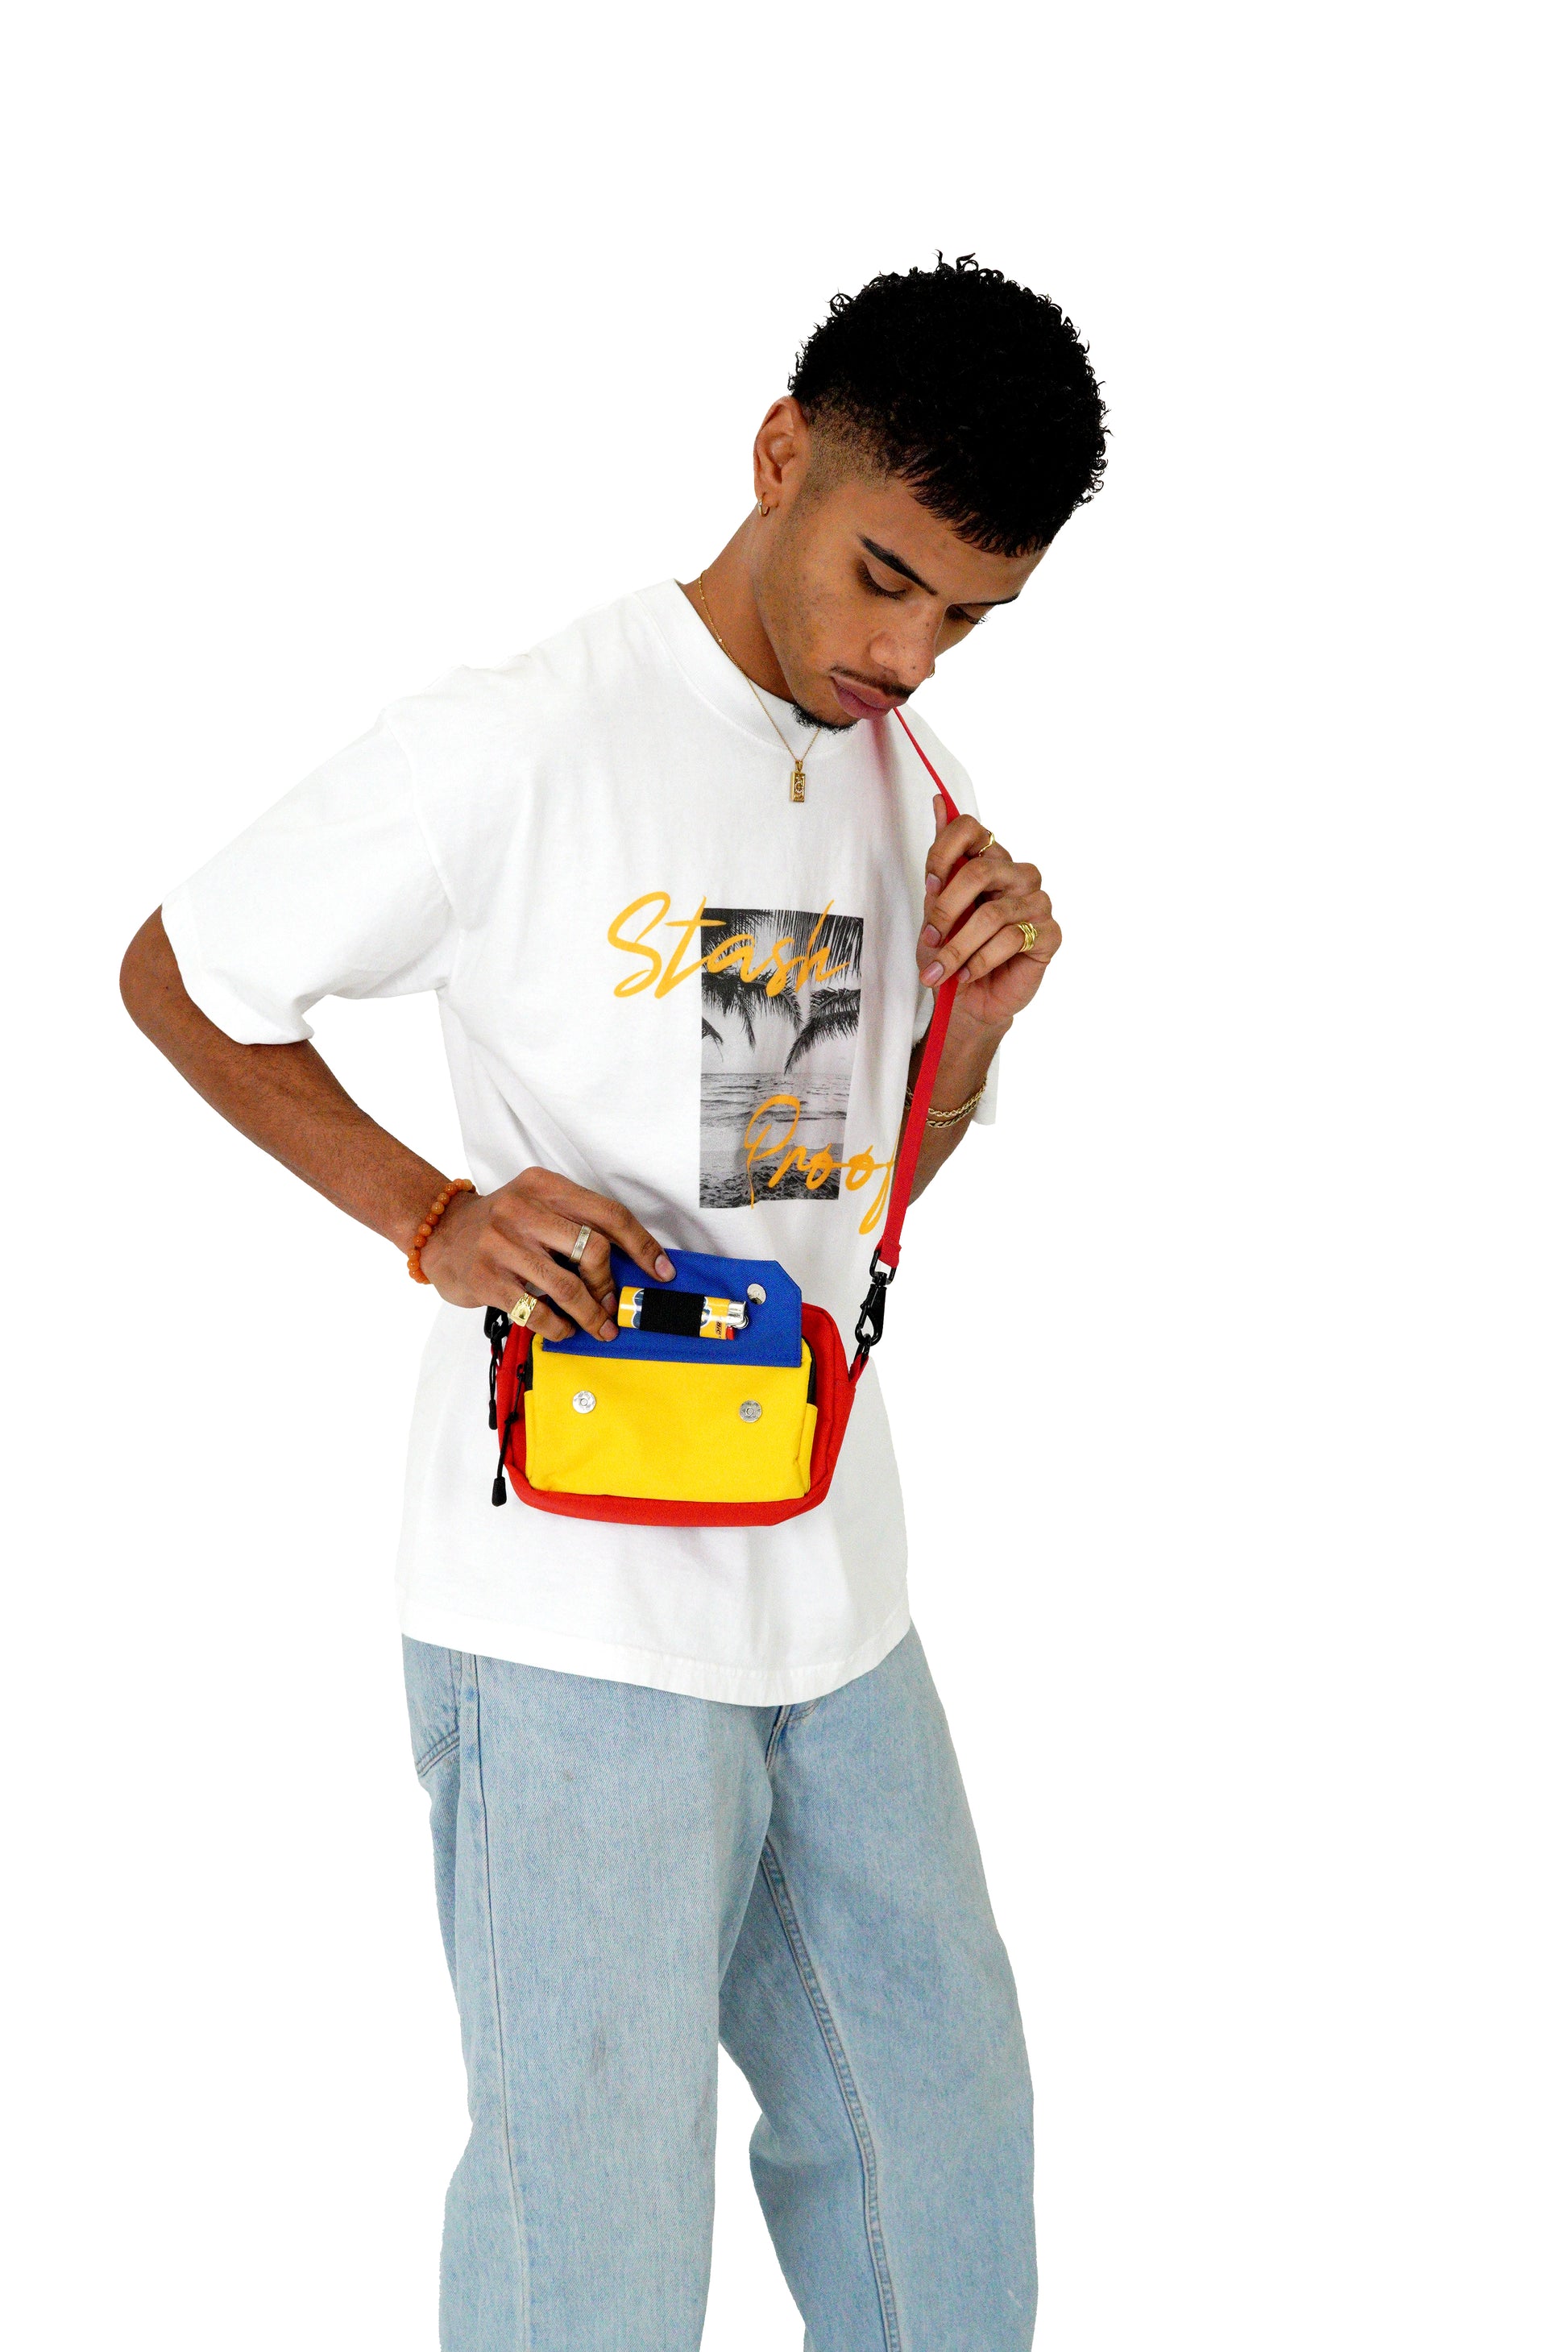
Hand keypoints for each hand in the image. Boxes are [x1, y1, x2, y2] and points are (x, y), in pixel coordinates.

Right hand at [420, 1166, 675, 1340]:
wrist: (438, 1232)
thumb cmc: (499, 1223)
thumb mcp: (536, 1205)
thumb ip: (574, 1223)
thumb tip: (630, 1263)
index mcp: (545, 1187)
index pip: (609, 1214)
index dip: (643, 1245)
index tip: (662, 1271)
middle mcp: (523, 1209)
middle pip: (595, 1249)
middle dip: (610, 1285)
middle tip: (610, 1305)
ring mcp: (502, 1244)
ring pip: (568, 1287)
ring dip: (591, 1315)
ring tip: (596, 1327)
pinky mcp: (486, 1278)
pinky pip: (537, 1311)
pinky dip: (559, 1327)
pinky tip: (563, 1329)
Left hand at [917, 795, 1061, 1027]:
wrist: (969, 1002)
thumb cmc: (953, 955)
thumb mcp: (935, 910)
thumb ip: (940, 864)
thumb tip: (938, 801)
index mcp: (989, 861)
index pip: (970, 828)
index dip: (943, 853)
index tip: (928, 885)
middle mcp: (1016, 875)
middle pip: (980, 871)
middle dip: (946, 910)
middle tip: (930, 938)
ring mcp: (1037, 903)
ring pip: (993, 914)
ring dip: (958, 947)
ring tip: (942, 970)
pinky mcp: (1049, 934)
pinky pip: (1012, 939)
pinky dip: (981, 960)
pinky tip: (968, 975)